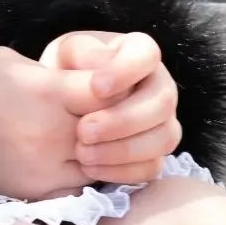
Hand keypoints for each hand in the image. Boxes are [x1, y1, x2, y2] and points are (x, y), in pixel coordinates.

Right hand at [0, 44, 120, 202]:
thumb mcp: (12, 61)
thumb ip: (56, 75)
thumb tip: (89, 80)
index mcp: (48, 92)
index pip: (110, 91)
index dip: (118, 88)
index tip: (112, 86)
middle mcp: (52, 133)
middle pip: (113, 132)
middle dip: (118, 123)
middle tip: (116, 115)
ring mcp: (44, 167)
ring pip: (102, 165)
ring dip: (106, 154)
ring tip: (99, 141)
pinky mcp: (33, 192)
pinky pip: (77, 189)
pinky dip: (83, 177)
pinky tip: (77, 163)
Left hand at [38, 28, 180, 185]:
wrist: (61, 108)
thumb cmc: (67, 73)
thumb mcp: (68, 54)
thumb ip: (82, 52)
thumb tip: (104, 63)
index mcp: (140, 53)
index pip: (148, 55)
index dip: (127, 72)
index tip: (96, 87)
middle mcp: (159, 86)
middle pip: (162, 103)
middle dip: (123, 120)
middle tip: (83, 130)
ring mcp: (163, 121)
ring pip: (164, 138)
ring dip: (124, 150)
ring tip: (84, 153)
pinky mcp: (155, 153)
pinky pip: (153, 166)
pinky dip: (122, 171)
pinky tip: (91, 169)